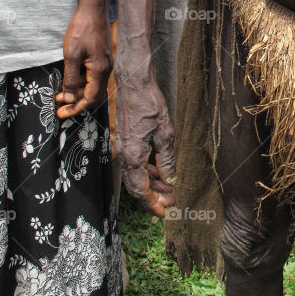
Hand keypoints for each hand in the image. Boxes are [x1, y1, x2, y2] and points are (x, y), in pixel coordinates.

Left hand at [56, 4, 111, 118]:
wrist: (93, 11)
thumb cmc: (82, 30)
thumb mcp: (71, 55)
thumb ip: (70, 78)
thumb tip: (68, 98)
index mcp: (100, 70)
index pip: (90, 98)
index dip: (76, 108)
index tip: (61, 114)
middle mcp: (106, 70)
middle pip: (93, 95)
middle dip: (76, 103)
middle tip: (60, 108)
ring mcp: (105, 64)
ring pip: (92, 86)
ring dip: (77, 93)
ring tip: (60, 95)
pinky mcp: (101, 59)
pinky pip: (92, 77)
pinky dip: (80, 83)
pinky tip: (68, 81)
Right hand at [112, 53, 176, 217]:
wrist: (133, 83)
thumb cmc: (149, 105)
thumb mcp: (165, 134)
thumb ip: (167, 159)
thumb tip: (170, 180)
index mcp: (133, 156)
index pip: (140, 189)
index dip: (152, 203)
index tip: (163, 212)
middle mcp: (125, 154)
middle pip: (136, 185)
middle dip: (153, 196)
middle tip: (171, 201)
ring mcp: (123, 147)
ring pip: (136, 174)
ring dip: (152, 183)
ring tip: (170, 187)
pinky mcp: (126, 140)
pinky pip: (135, 162)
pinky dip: (147, 169)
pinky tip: (160, 171)